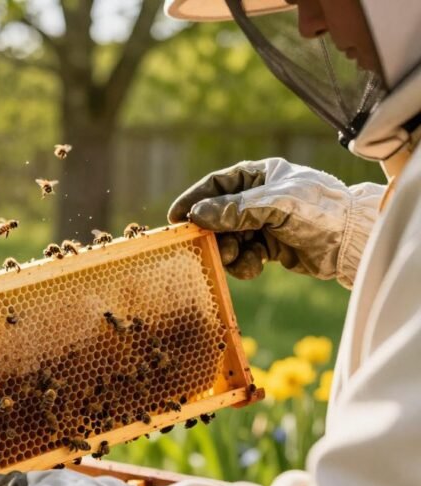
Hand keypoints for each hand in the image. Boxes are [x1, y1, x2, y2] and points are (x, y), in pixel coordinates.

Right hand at [167, 158, 381, 287]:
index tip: (175, 218)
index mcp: (260, 176)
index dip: (194, 200)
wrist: (352, 241)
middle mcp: (259, 198)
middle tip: (202, 247)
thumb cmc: (316, 210)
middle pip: (219, 215)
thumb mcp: (273, 205)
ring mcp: (265, 223)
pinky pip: (245, 255)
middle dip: (211, 233)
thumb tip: (195, 215)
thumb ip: (233, 210)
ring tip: (232, 259)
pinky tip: (255, 267)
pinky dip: (245, 263)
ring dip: (227, 252)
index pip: (217, 185)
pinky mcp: (272, 246)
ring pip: (230, 238)